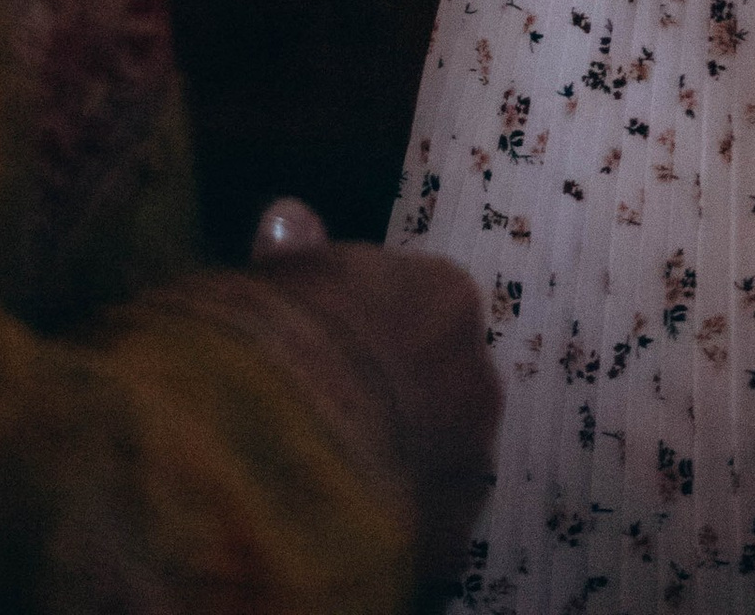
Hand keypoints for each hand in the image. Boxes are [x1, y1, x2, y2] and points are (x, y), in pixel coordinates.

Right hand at [179, 211, 498, 591]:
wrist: (281, 462)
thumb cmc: (278, 348)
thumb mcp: (279, 284)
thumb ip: (298, 255)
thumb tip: (289, 216)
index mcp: (444, 299)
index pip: (422, 304)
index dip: (370, 329)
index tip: (329, 349)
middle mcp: (476, 375)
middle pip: (439, 380)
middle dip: (397, 395)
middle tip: (332, 416)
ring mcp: (470, 462)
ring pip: (439, 454)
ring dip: (402, 460)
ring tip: (336, 476)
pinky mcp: (453, 539)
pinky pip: (425, 524)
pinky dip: (395, 524)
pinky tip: (346, 526)